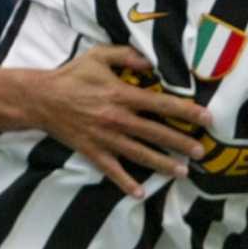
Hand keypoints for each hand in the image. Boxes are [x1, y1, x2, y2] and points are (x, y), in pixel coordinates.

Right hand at [26, 45, 211, 198]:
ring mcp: (105, 138)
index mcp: (121, 94)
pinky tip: (140, 193)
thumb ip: (126, 55)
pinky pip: (112, 170)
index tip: (206, 118)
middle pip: (156, 132)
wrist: (41, 99)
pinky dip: (125, 182)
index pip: (161, 103)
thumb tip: (151, 62)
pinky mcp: (92, 151)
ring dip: (162, 164)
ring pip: (139, 154)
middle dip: (181, 142)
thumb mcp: (98, 56)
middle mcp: (117, 118)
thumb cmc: (72, 75)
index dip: (185, 111)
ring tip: (183, 172)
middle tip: (201, 151)